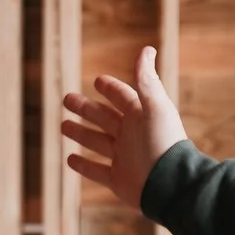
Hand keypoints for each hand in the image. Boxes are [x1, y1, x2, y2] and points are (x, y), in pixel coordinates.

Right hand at [61, 46, 188, 211]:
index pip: (123, 97)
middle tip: (67, 99)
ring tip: (63, 126)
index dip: (111, 88)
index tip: (98, 80)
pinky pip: (97, 171)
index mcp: (141, 117)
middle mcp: (132, 136)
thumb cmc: (164, 143)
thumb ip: (147, 79)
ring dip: (80, 133)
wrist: (170, 185)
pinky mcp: (119, 180)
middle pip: (104, 118)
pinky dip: (83, 165)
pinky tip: (69, 159)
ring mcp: (124, 159)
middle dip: (86, 108)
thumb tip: (147, 49)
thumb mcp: (155, 106)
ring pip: (97, 142)